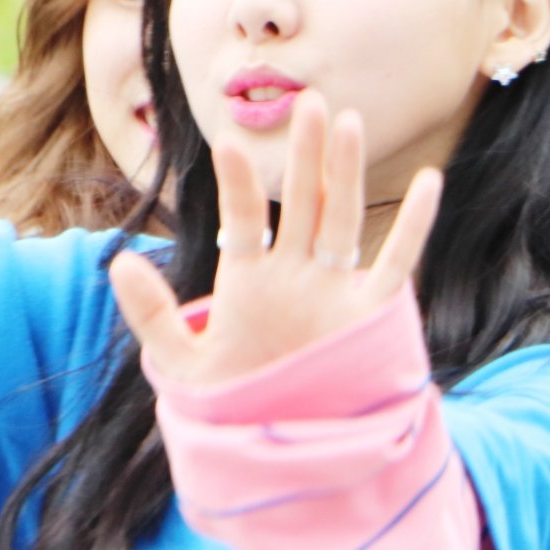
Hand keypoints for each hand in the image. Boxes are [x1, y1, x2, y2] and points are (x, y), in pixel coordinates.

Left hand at [110, 91, 440, 387]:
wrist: (278, 449)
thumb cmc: (231, 404)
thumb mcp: (182, 365)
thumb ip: (153, 315)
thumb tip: (119, 263)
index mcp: (249, 280)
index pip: (245, 220)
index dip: (238, 185)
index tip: (226, 144)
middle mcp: (294, 275)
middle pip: (302, 203)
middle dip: (303, 155)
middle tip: (306, 100)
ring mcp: (333, 290)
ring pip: (343, 219)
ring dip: (345, 173)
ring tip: (345, 121)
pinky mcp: (369, 316)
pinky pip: (396, 265)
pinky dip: (414, 227)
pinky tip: (430, 182)